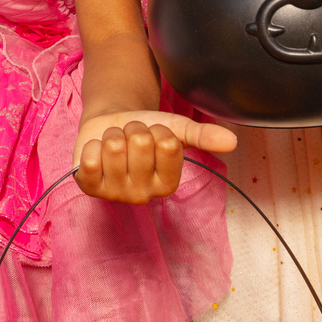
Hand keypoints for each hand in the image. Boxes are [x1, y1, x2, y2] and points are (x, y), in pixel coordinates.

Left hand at [74, 111, 237, 203]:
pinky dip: (91, 146)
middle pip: (140, 142)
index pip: (168, 144)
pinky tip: (96, 152)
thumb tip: (232, 141)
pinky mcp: (88, 187)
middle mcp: (143, 195)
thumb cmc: (144, 131)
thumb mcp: (175, 129)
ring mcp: (114, 194)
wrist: (109, 125)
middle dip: (133, 130)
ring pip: (114, 146)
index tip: (153, 138)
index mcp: (168, 185)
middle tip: (130, 139)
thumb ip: (202, 136)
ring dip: (112, 135)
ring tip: (115, 143)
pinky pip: (89, 159)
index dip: (157, 131)